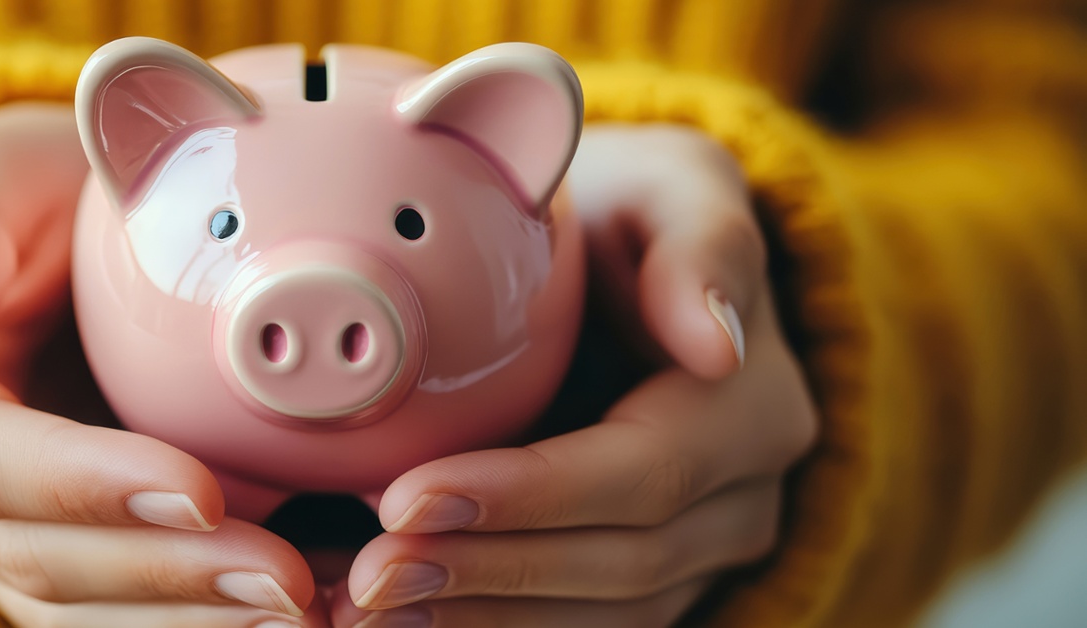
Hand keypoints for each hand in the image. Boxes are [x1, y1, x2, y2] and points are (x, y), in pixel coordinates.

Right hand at [0, 103, 318, 626]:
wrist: (35, 252)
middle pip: (41, 561)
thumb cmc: (12, 205)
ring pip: (84, 613)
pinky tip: (295, 612)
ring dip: (195, 618)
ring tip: (302, 608)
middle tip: (285, 575)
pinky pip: (128, 614)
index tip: (198, 489)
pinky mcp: (63, 557)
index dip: (86, 485)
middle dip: (167, 575)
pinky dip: (204, 617)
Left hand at [330, 125, 818, 626]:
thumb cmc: (623, 217)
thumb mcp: (670, 188)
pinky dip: (487, 626)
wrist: (614, 269)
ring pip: (600, 615)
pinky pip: (577, 625)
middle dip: (484, 571)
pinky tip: (398, 620)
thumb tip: (718, 346)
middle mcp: (743, 499)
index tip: (408, 498)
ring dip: (476, 618)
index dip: (527, 497)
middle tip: (367, 572)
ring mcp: (702, 554)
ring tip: (363, 605)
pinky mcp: (652, 582)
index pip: (641, 475)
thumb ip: (702, 245)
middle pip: (619, 563)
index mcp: (749, 408)